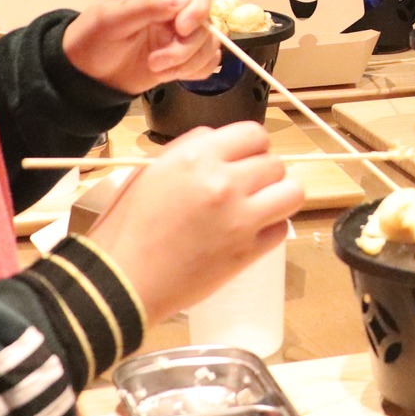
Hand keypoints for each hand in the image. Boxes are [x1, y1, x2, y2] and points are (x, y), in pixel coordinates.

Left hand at [62, 0, 219, 94]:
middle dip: (186, 46)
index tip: (182, 29)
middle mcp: (175, 11)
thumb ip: (146, 6)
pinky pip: (208, 62)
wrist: (86, 77)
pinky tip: (171, 75)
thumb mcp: (111, 19)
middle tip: (156, 62)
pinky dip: (195, 72)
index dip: (197, 6)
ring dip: (188, 62)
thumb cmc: (92, 39)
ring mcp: (181, 36)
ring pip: (209, 44)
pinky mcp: (184, 59)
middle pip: (206, 20)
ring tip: (156, 70)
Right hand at [88, 121, 303, 318]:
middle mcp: (225, 182)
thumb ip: (189, 148)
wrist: (122, 281)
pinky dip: (271, 228)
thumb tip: (217, 139)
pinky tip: (251, 232)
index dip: (252, 146)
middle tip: (247, 187)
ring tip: (260, 205)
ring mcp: (241, 219)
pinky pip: (281, 229)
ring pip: (292, 192)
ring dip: (279, 196)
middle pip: (276, 163)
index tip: (244, 158)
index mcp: (197, 157)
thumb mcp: (149, 171)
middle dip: (264, 172)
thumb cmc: (126, 225)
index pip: (253, 134)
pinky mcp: (248, 252)